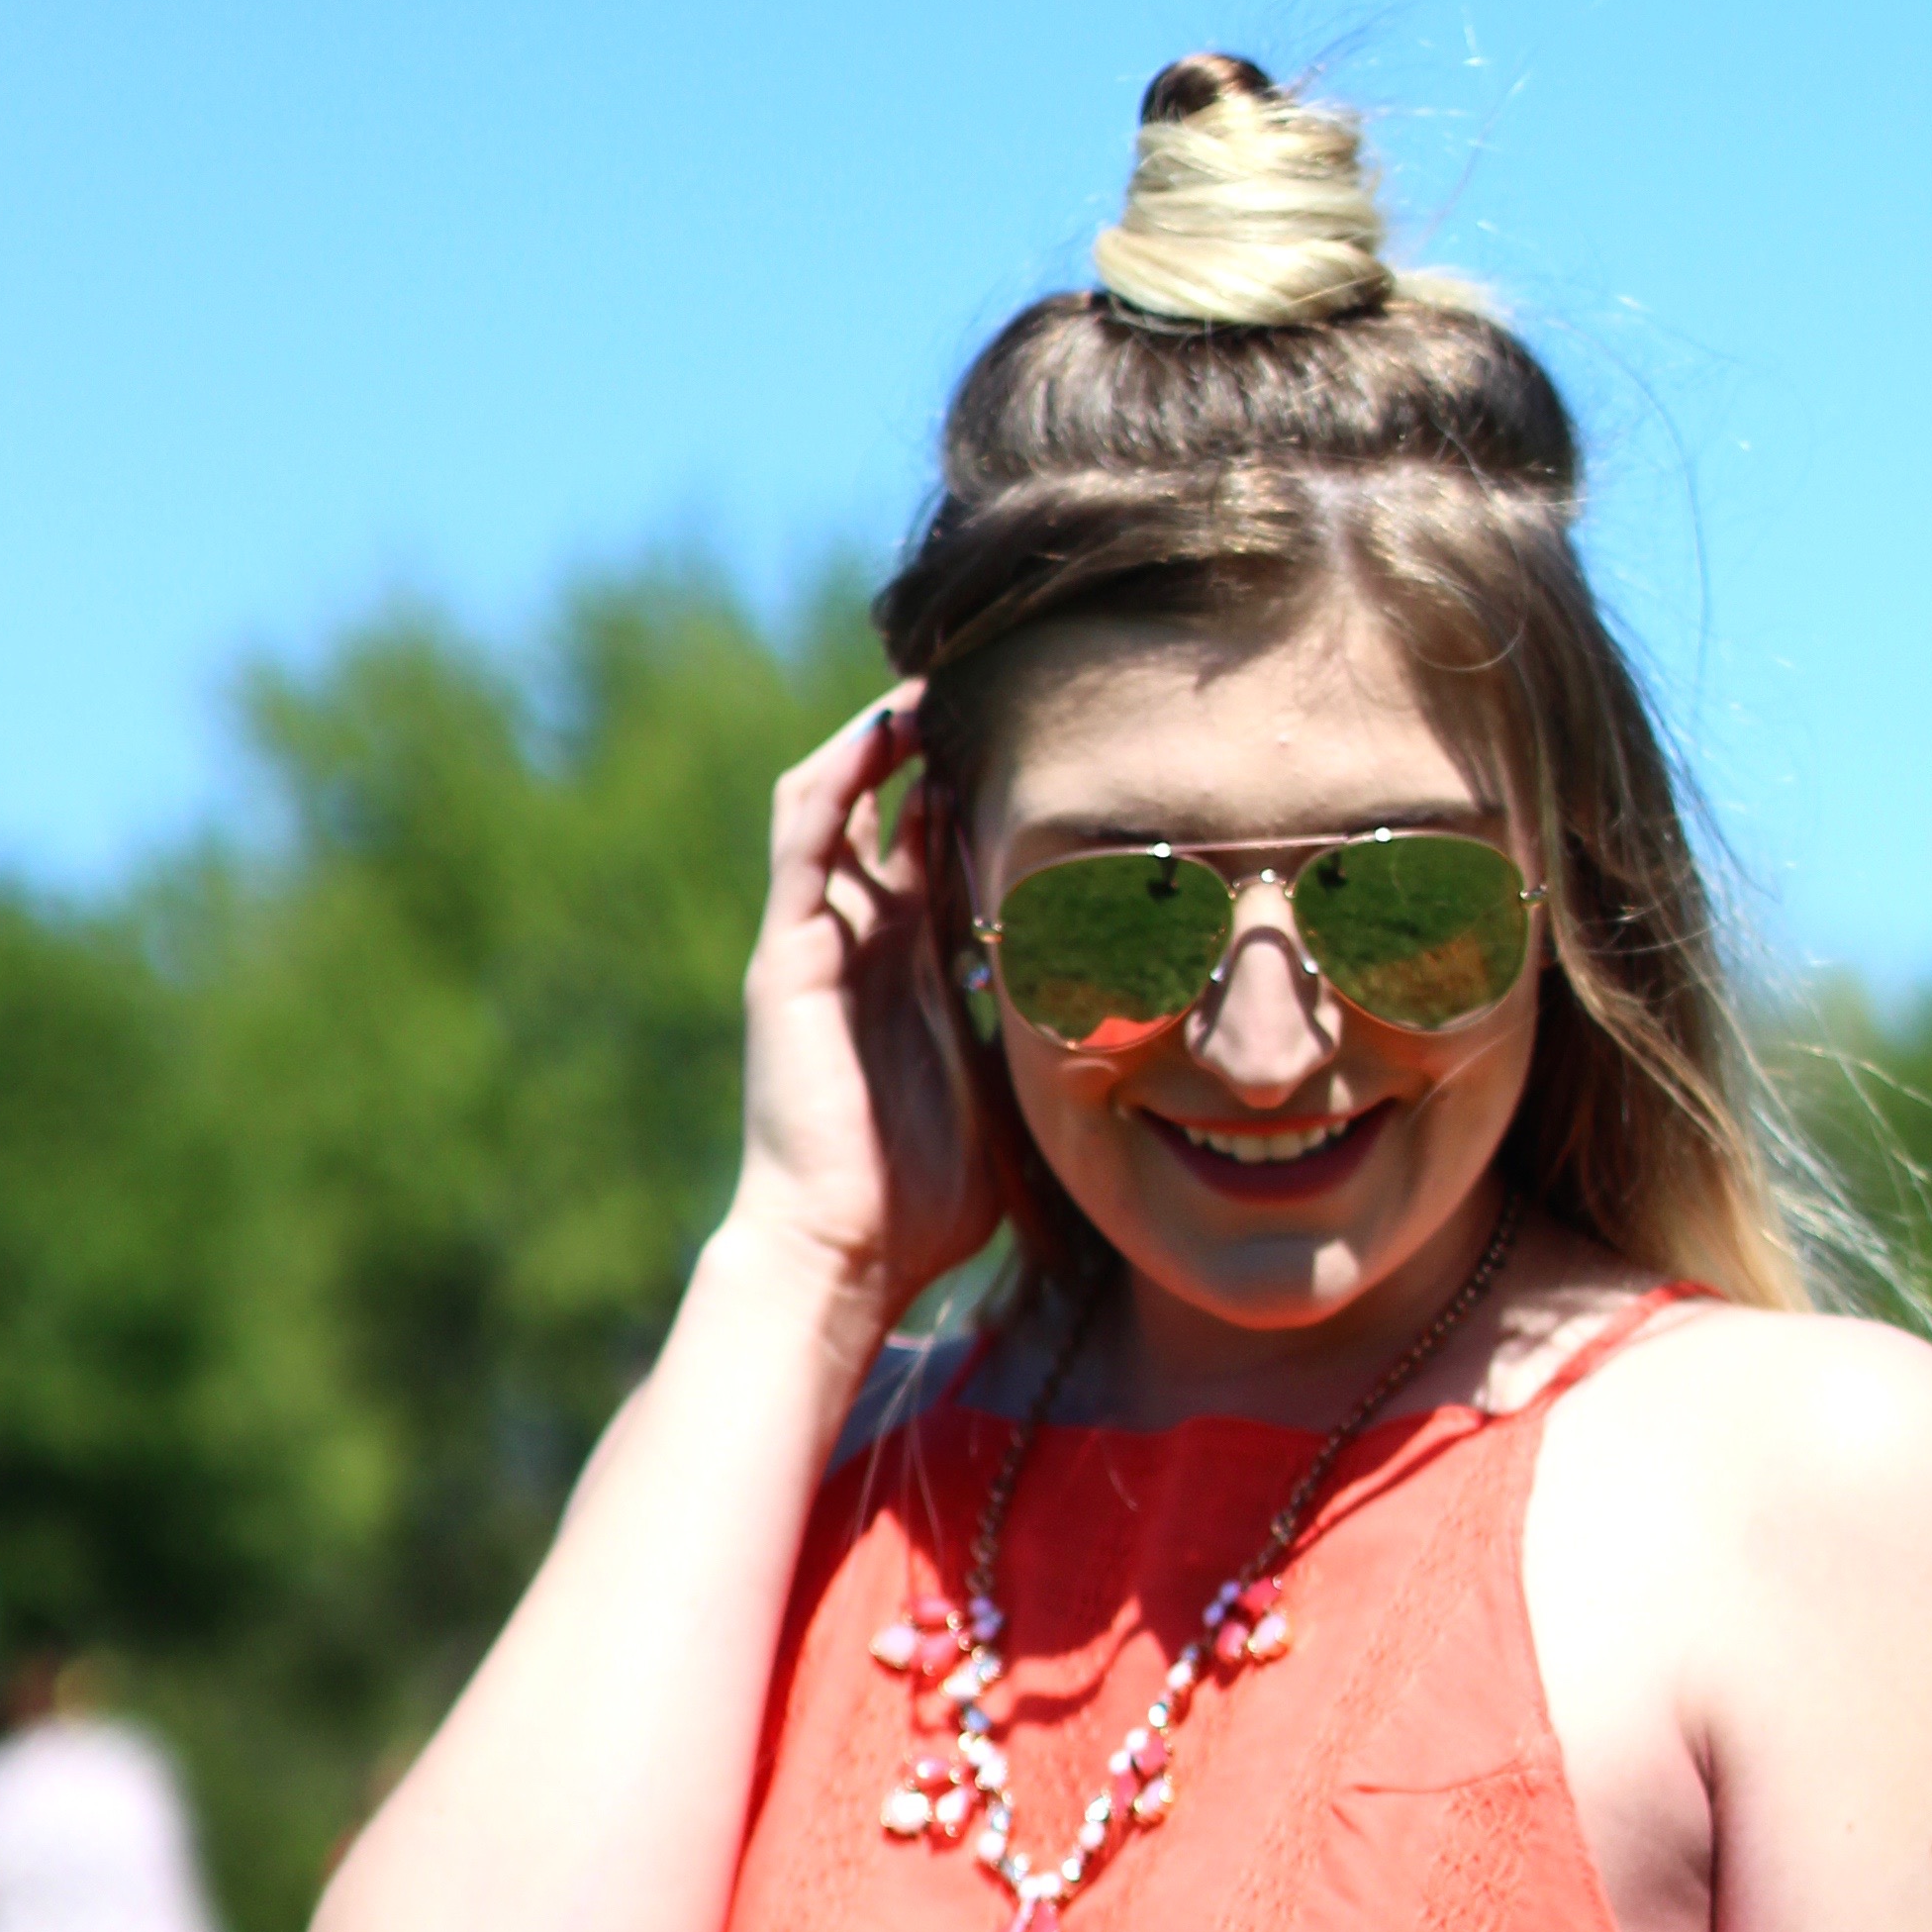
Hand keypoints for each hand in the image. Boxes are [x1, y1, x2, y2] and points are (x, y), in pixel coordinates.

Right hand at [732, 681, 999, 1327]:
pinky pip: (805, 833)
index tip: (1055, 747)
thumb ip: (1049, 1038)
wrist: (846, 1253)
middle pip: (893, 814)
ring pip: (837, 800)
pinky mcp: (788, 951)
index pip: (941, 856)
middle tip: (1002, 684)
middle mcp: (860, 946)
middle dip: (938, 748)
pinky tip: (887, 724)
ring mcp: (816, 943)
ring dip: (881, 736)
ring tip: (935, 678)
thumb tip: (1144, 1016)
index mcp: (912, 975)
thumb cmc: (930, 1204)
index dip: (986, 798)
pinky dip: (842, 770)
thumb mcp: (1015, 1095)